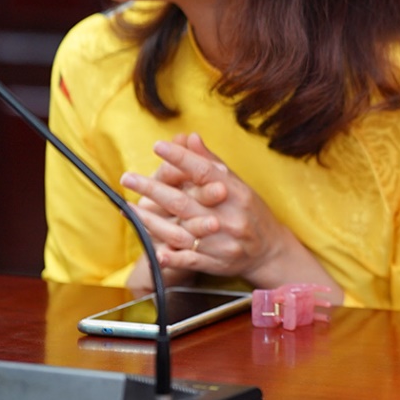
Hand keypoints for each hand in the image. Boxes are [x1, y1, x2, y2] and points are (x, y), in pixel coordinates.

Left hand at [120, 133, 321, 289]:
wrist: (270, 250)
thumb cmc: (250, 211)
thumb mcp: (237, 184)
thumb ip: (211, 163)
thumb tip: (191, 137)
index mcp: (236, 193)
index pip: (205, 172)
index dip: (181, 159)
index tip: (158, 147)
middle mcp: (229, 216)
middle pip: (184, 202)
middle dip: (153, 189)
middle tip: (128, 177)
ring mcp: (222, 241)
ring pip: (181, 232)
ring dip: (152, 222)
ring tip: (130, 210)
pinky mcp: (216, 262)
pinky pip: (189, 260)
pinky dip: (172, 256)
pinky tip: (155, 250)